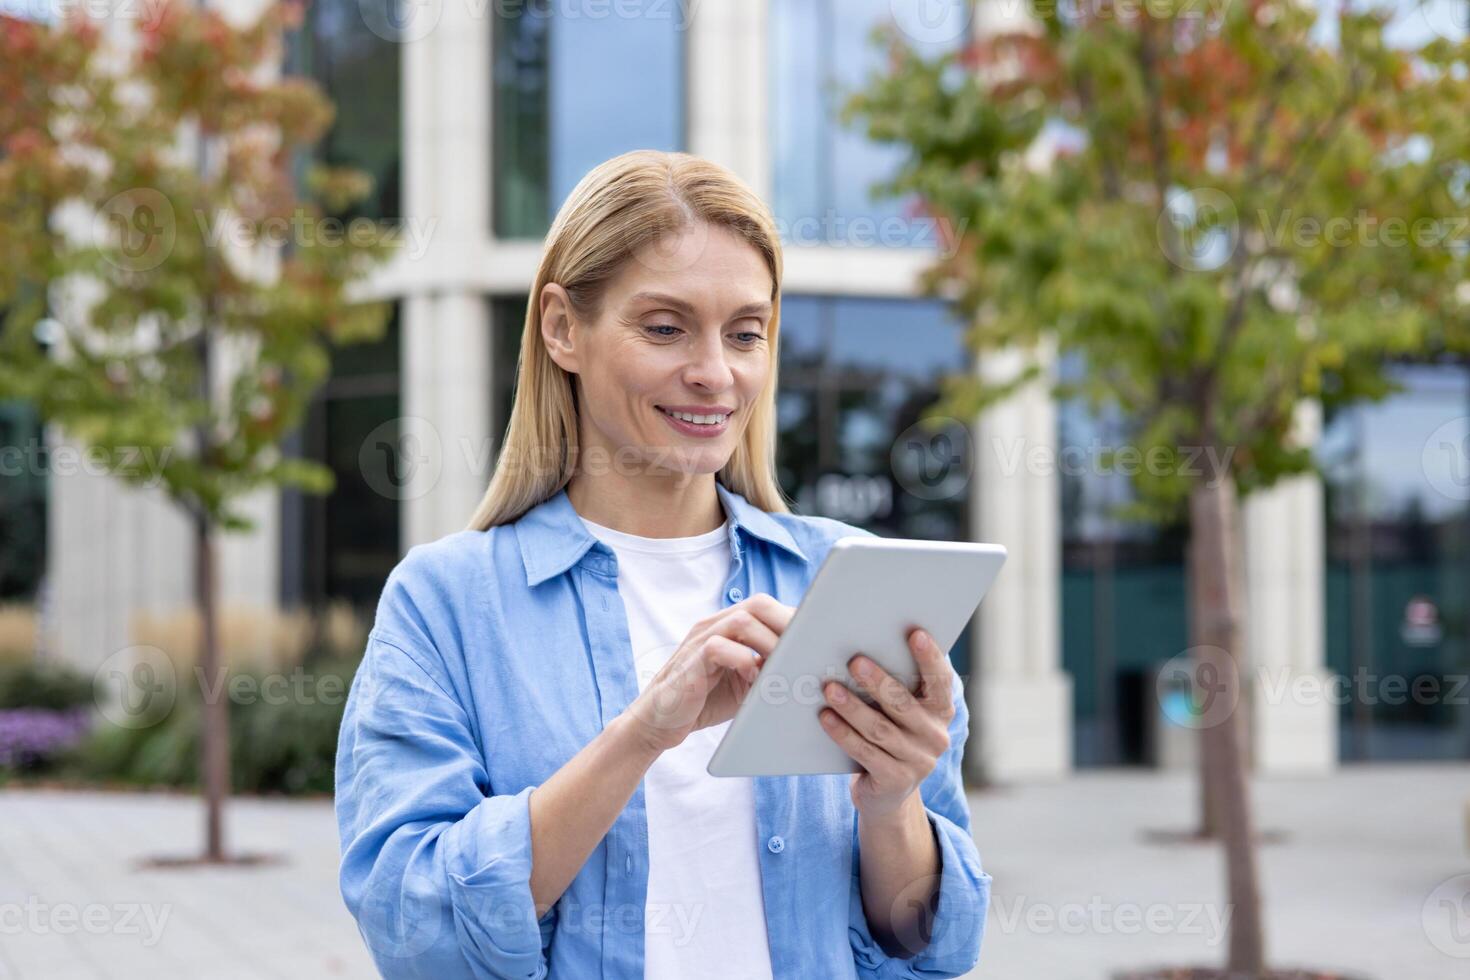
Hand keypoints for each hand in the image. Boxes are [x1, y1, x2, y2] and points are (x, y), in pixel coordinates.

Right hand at [622, 594, 794, 753]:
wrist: (660, 721)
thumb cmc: (706, 700)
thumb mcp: (745, 682)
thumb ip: (768, 668)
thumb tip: (808, 667)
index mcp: (730, 625)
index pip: (768, 607)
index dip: (795, 619)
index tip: (820, 639)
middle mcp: (716, 624)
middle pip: (758, 603)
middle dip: (788, 624)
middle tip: (807, 652)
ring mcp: (701, 639)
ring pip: (743, 620)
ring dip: (771, 643)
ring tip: (785, 668)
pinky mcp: (691, 660)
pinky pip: (719, 647)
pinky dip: (743, 661)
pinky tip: (754, 680)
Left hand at [818, 627, 954, 820]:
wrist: (887, 793)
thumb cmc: (890, 735)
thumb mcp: (901, 713)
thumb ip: (896, 684)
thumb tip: (862, 649)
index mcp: (940, 710)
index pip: (939, 680)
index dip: (929, 657)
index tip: (915, 633)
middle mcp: (935, 736)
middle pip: (903, 704)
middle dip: (878, 681)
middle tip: (854, 661)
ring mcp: (918, 761)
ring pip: (880, 729)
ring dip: (853, 707)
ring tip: (829, 689)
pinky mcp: (895, 781)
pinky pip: (865, 753)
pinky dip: (843, 734)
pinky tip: (825, 718)